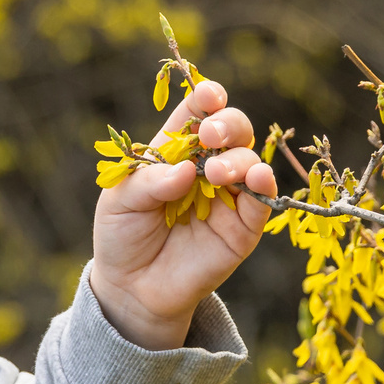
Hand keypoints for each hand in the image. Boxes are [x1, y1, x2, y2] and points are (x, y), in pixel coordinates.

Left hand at [90, 80, 275, 349]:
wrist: (132, 288)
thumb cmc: (122, 236)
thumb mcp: (119, 202)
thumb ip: (148, 183)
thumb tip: (186, 170)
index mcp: (175, 151)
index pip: (197, 115)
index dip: (207, 99)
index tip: (208, 95)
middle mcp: (207, 168)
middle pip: (232, 130)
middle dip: (227, 124)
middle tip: (210, 136)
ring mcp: (228, 197)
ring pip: (249, 162)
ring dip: (238, 159)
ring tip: (216, 173)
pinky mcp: (243, 229)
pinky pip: (263, 202)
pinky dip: (264, 186)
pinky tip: (256, 178)